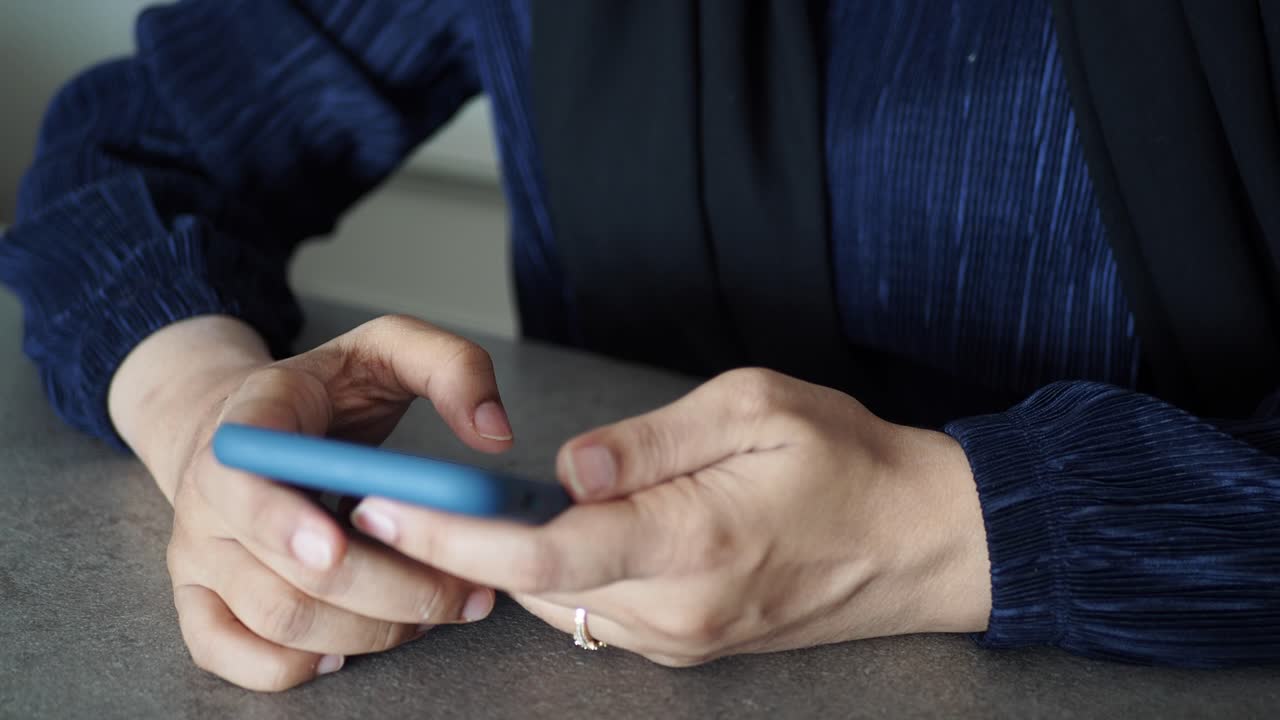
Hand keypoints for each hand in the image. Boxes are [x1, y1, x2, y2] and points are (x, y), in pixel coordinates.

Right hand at [112, 315, 510, 689]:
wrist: (245, 421)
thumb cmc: (324, 391)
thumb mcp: (387, 347)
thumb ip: (450, 367)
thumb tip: (494, 432)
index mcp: (251, 421)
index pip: (244, 474)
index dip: (283, 519)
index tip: (339, 542)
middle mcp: (209, 494)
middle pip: (289, 573)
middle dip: (391, 593)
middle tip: (464, 592)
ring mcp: (198, 552)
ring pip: (278, 621)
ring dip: (370, 632)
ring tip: (437, 611)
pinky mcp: (199, 597)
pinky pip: (228, 655)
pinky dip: (294, 667)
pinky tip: (350, 649)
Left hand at [348, 368, 991, 665]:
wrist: (922, 541)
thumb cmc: (850, 461)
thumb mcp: (754, 407)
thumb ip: (649, 440)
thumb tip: (565, 467)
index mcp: (690, 541)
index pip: (540, 552)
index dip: (450, 534)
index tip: (387, 509)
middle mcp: (677, 609)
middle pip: (532, 583)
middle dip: (463, 542)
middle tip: (413, 492)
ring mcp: (683, 637)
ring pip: (560, 602)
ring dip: (513, 557)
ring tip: (480, 505)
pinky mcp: (690, 644)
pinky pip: (599, 612)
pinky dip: (562, 573)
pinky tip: (569, 529)